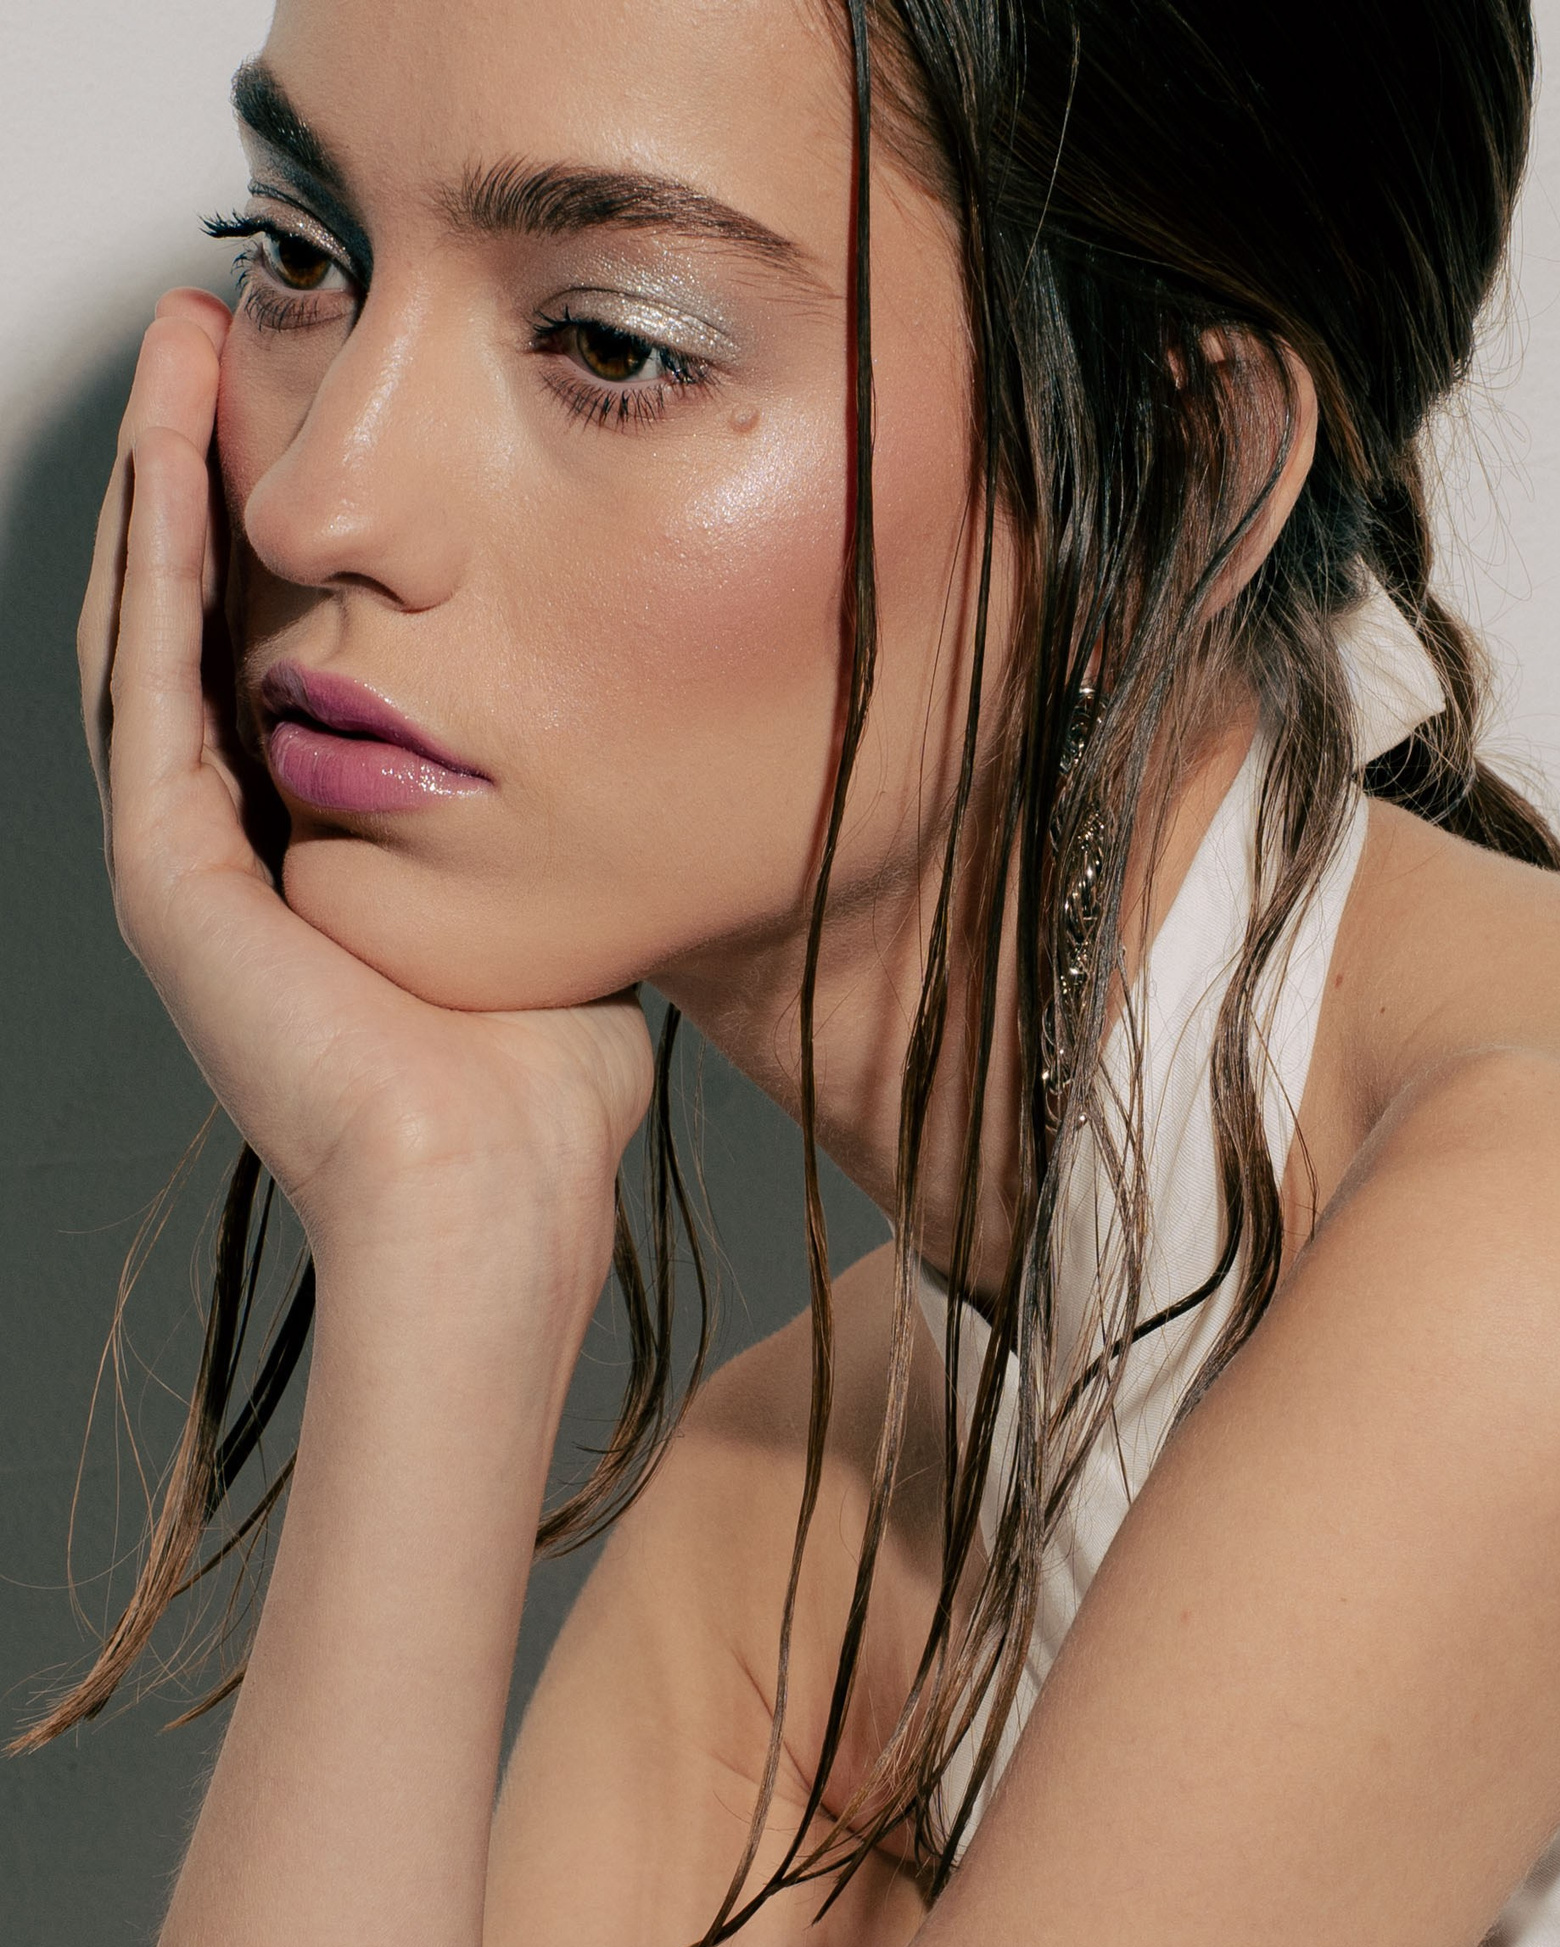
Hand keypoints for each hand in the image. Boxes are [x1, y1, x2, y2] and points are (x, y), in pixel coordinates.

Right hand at [79, 290, 654, 1281]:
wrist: (497, 1196)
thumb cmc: (539, 1095)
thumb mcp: (545, 911)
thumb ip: (542, 826)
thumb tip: (608, 749)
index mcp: (301, 862)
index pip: (259, 659)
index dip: (262, 533)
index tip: (295, 417)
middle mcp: (230, 855)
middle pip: (185, 620)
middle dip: (192, 468)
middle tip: (207, 333)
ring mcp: (183, 867)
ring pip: (147, 628)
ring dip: (155, 484)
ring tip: (178, 350)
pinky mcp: (167, 880)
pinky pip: (150, 685)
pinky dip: (156, 568)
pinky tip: (173, 464)